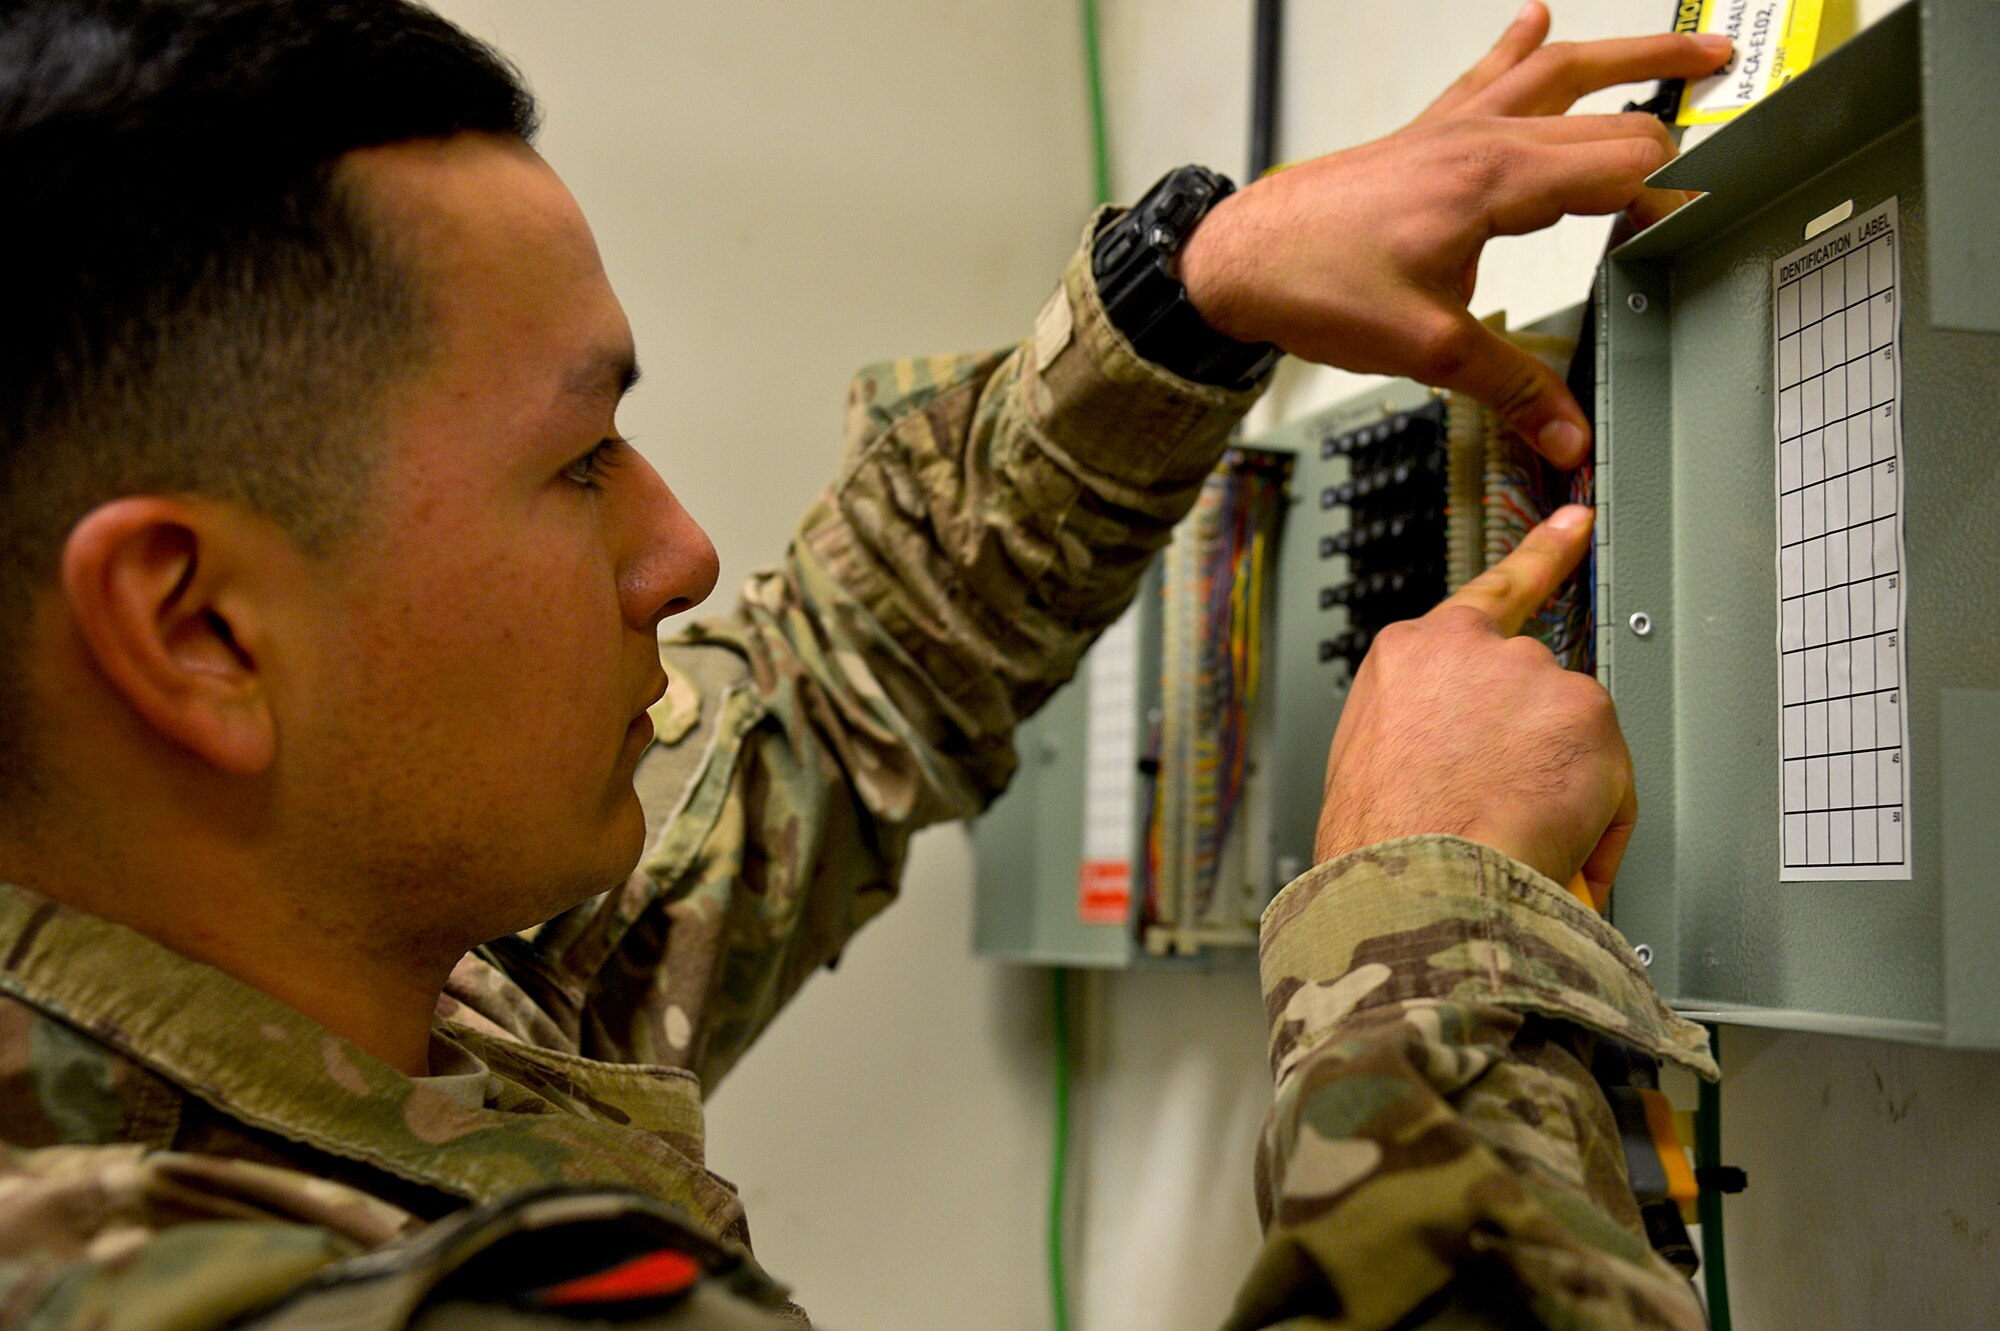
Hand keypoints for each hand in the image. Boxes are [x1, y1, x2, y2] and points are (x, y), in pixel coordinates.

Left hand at [1178, 3, 1729, 466]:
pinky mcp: (1424, 133)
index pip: (1621, 170)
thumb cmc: (1316, 288)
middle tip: (1730, 158)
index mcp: (1496, 182)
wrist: (1238, 259)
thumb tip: (1569, 437)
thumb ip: (1510, 387)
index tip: (1709, 224)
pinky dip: (1520, 45)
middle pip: (1609, 119)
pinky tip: (1537, 13)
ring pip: (1560, 70)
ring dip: (1631, 54)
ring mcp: (1453, 126)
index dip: (1672, 199)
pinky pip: (1487, 73)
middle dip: (1672, 137)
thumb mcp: (1426, 350)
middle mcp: (1482, 138)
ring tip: (1701, 46)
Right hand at [1312, 505, 1632, 909]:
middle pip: (1535, 681)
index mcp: (1410, 655)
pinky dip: (1596, 818)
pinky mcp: (1585, 713)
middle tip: (1510, 796)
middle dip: (1535, 737)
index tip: (1572, 525)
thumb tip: (1455, 758)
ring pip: (1575, 731)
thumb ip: (1421, 725)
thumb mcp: (1368, 761)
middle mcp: (1473, 648)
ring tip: (1516, 831)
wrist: (1413, 881)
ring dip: (1563, 780)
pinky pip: (1612, 777)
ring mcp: (1533, 674)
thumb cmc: (1381, 844)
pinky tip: (1552, 841)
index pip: (1488, 593)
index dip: (1541, 556)